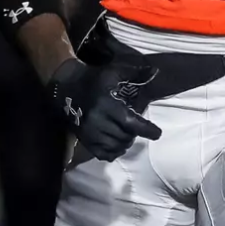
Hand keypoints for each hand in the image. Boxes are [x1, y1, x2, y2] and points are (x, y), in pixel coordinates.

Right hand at [47, 59, 161, 161]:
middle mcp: (97, 120)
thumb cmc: (95, 79)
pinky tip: (118, 144)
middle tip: (138, 128)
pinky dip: (113, 152)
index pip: (130, 122)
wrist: (67, 88)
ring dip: (126, 142)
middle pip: (125, 136)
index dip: (146, 130)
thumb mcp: (115, 71)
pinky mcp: (84, 139)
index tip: (157, 133)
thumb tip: (156, 71)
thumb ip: (136, 72)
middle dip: (135, 134)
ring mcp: (89, 132)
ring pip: (115, 146)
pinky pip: (102, 154)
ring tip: (128, 134)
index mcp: (107, 104)